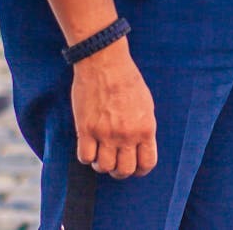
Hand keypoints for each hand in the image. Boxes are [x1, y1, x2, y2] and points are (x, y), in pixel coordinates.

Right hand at [71, 38, 157, 178]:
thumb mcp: (146, 104)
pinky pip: (84, 157)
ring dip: (101, 164)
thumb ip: (143, 127)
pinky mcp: (86, 129)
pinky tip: (87, 145)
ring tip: (99, 153)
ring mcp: (106, 133)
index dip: (140, 169)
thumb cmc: (126, 79)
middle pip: (125, 170)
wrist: (105, 61)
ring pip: (104, 167)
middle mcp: (127, 134)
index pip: (147, 163)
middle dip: (119, 170)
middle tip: (114, 161)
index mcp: (146, 128)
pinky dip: (86, 156)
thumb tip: (139, 145)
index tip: (133, 166)